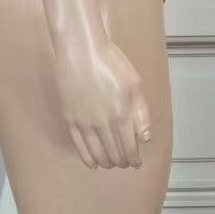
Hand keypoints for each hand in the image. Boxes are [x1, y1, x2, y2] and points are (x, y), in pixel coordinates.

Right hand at [56, 37, 152, 170]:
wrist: (80, 49)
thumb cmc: (109, 61)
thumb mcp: (135, 83)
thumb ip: (141, 112)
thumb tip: (144, 137)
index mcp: (122, 115)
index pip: (129, 148)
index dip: (134, 159)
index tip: (136, 162)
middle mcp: (103, 123)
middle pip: (114, 153)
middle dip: (122, 162)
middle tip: (125, 163)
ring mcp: (84, 122)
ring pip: (97, 153)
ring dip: (106, 162)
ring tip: (112, 163)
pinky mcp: (70, 118)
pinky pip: (79, 146)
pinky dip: (87, 158)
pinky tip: (92, 164)